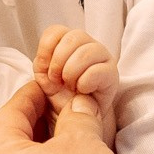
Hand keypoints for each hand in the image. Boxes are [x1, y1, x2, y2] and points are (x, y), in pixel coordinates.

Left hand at [34, 25, 119, 141]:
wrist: (77, 122)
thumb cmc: (60, 98)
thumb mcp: (43, 79)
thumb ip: (42, 63)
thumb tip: (45, 59)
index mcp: (67, 45)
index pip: (56, 31)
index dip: (47, 47)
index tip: (44, 67)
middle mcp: (87, 47)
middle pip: (74, 36)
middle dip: (59, 60)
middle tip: (56, 79)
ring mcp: (102, 60)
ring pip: (87, 49)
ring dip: (72, 70)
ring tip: (70, 86)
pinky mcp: (111, 76)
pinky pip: (99, 70)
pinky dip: (85, 81)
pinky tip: (82, 90)